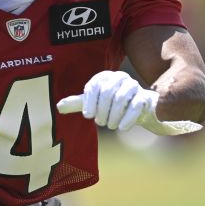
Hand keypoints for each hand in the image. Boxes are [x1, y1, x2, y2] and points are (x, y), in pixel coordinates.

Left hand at [56, 70, 202, 135]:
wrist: (141, 110)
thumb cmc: (113, 106)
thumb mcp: (95, 104)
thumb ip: (79, 104)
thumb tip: (58, 106)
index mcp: (105, 77)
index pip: (94, 86)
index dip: (89, 102)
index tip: (88, 116)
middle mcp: (120, 78)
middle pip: (107, 92)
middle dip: (102, 111)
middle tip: (101, 122)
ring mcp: (134, 86)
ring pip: (121, 98)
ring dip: (114, 116)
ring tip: (111, 125)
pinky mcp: (146, 98)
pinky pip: (136, 106)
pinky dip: (127, 118)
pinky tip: (122, 128)